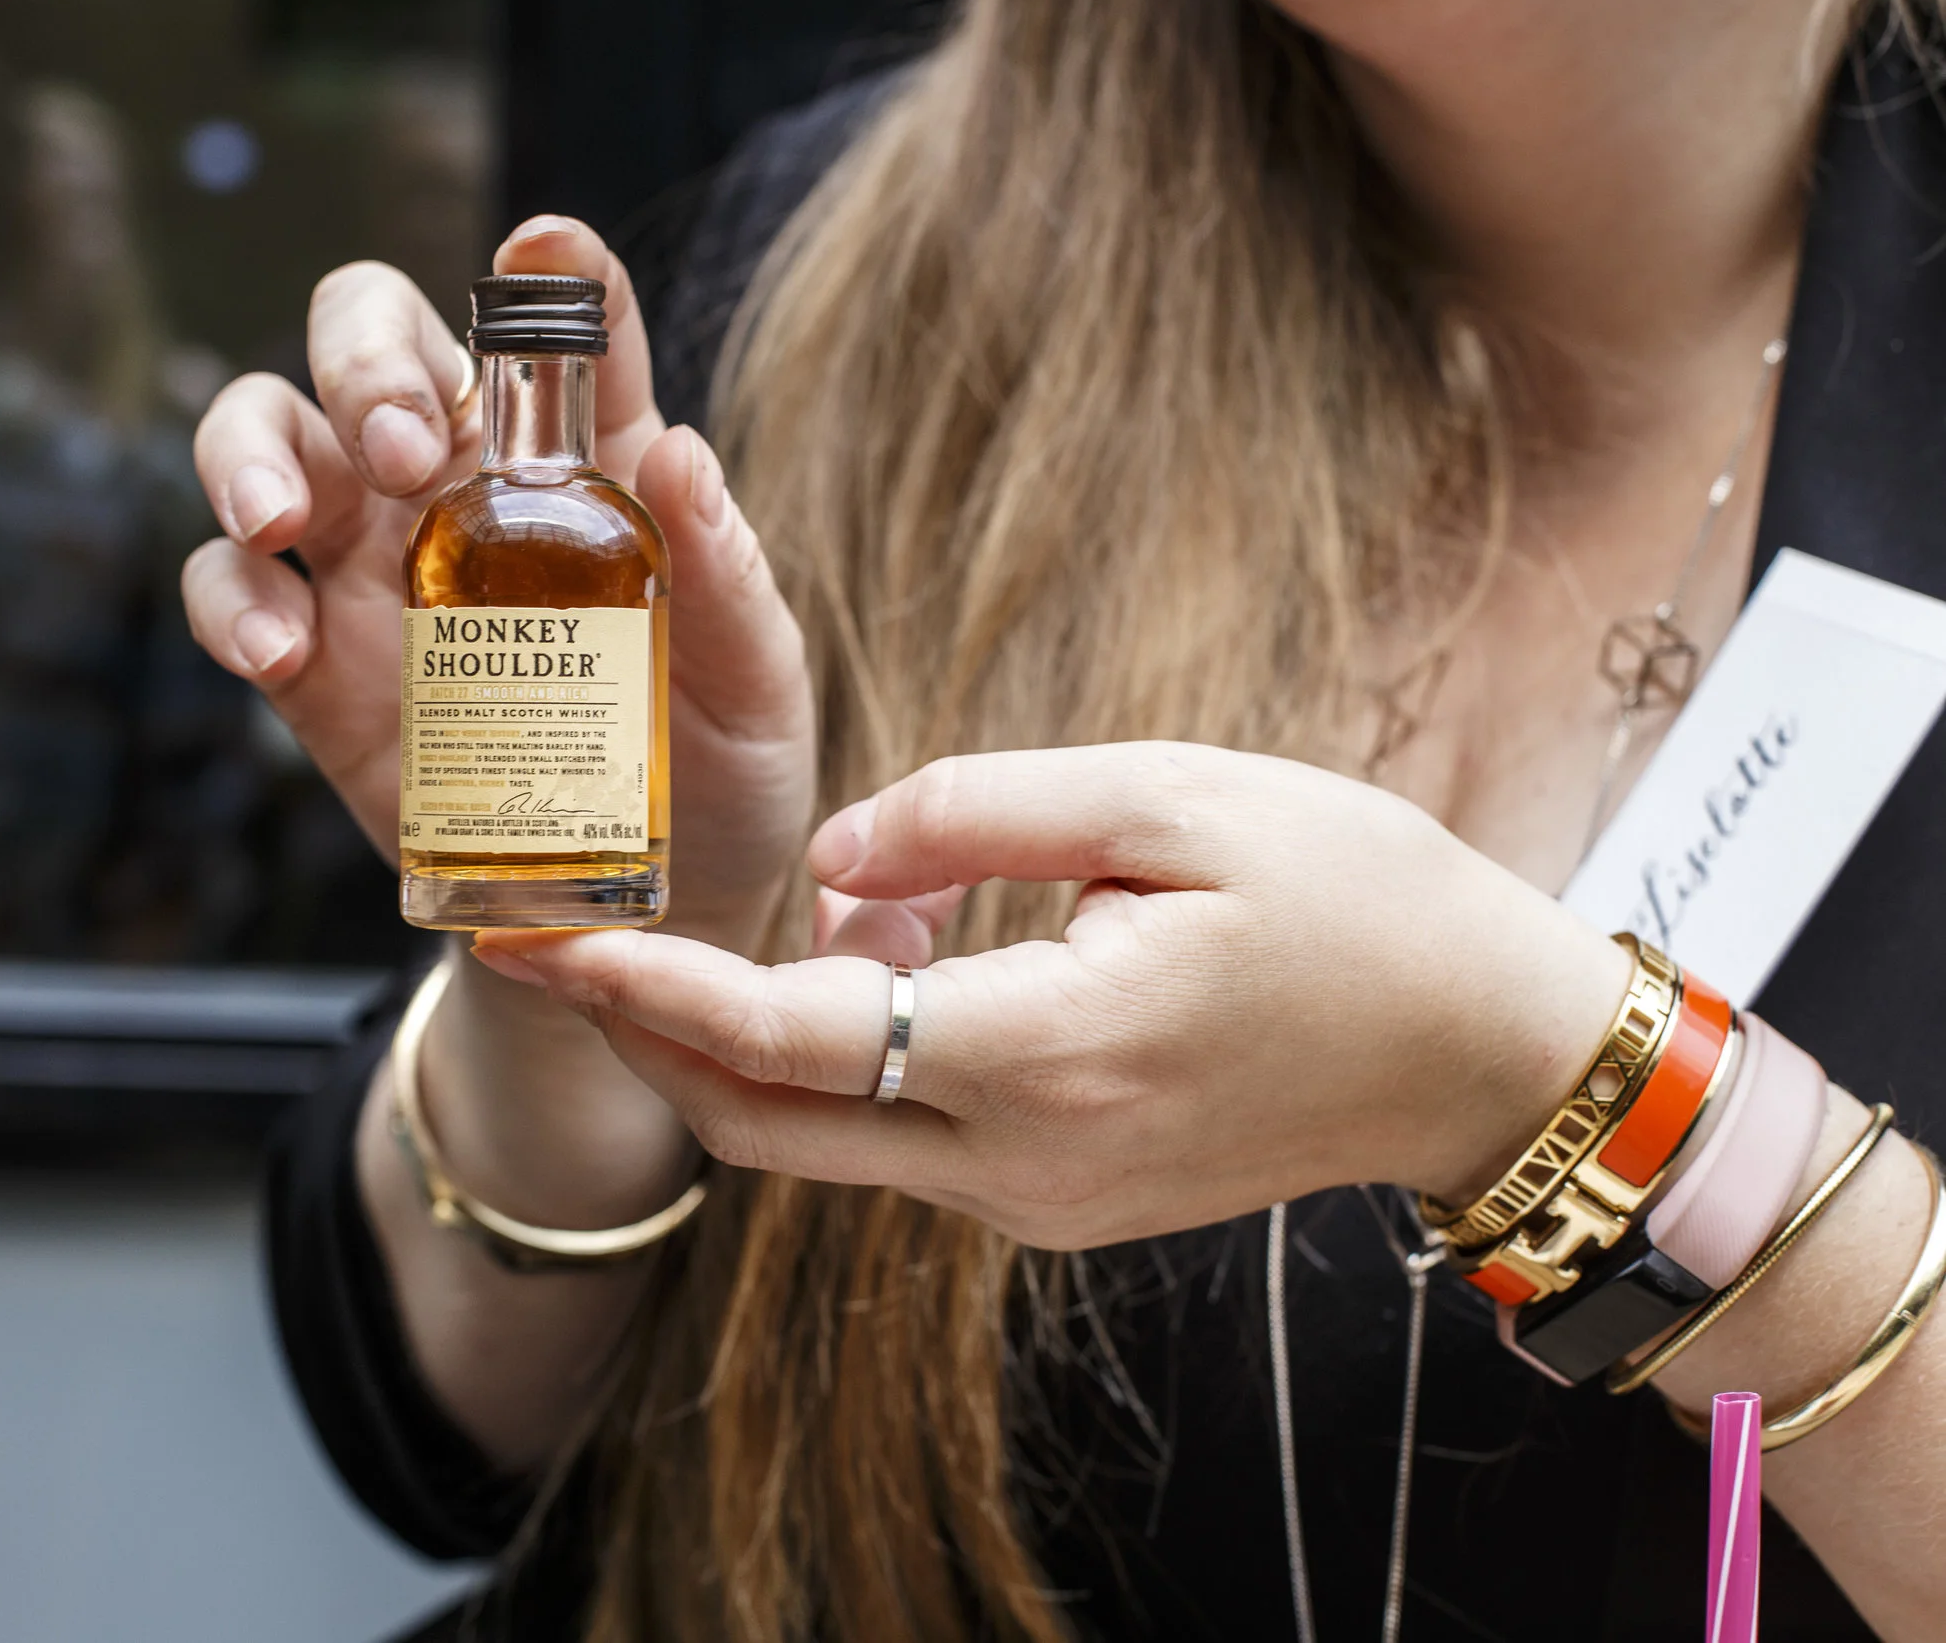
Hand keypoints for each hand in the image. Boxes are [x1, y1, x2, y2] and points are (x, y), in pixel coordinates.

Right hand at [184, 216, 814, 951]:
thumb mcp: (757, 683)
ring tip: (283, 522)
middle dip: (365, 361)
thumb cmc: (719, 774)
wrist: (650, 918)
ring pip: (267, 437)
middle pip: (372, 343)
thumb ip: (728, 575)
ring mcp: (370, 568)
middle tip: (406, 451)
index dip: (551, 269)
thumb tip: (680, 452)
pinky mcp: (311, 667)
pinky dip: (230, 604)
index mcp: (582, 465)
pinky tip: (274, 650)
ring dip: (254, 453)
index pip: (559, 335)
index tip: (546, 244)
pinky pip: (231, 596)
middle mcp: (460, 488)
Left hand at [470, 743, 1632, 1250]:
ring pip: (816, 1143)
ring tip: (757, 912)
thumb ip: (974, 811)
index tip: (527, 935)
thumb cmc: (1353, 895)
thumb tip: (827, 855)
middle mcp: (1022, 1161)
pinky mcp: (1055, 1208)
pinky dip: (839, 1059)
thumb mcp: (1175, 793)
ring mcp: (1036, 1205)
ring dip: (747, 1038)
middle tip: (555, 931)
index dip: (640, 986)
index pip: (784, 1037)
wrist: (1474, 1049)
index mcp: (1050, 1051)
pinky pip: (896, 1143)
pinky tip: (879, 955)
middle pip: (759, 1122)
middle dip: (642, 1034)